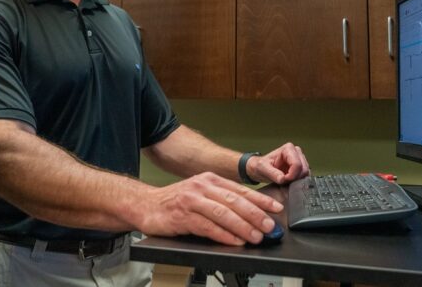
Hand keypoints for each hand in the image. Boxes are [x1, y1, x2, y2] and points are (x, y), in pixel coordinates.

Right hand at [140, 172, 282, 245]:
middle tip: (270, 226)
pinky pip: (207, 227)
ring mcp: (192, 200)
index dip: (260, 199)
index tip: (276, 209)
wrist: (145, 204)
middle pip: (235, 201)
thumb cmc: (176, 201)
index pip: (240, 189)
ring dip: (243, 226)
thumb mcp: (201, 193)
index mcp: (210, 179)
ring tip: (256, 236)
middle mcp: (202, 186)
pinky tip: (235, 241)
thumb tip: (250, 214)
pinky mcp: (182, 216)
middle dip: (256, 215)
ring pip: (223, 213)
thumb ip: (221, 200)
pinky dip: (224, 235)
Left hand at [247, 142, 309, 184]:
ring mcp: (300, 159)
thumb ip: (273, 173)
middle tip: (284, 182)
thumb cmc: (260, 166)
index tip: (283, 180)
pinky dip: (297, 181)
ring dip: (296, 180)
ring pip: (305, 173)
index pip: (297, 164)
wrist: (258, 169)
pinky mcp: (300, 167)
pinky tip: (288, 182)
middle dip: (294, 178)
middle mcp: (296, 152)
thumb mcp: (263, 169)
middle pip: (304, 169)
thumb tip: (283, 179)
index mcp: (288, 149)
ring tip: (285, 181)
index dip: (291, 175)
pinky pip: (304, 177)